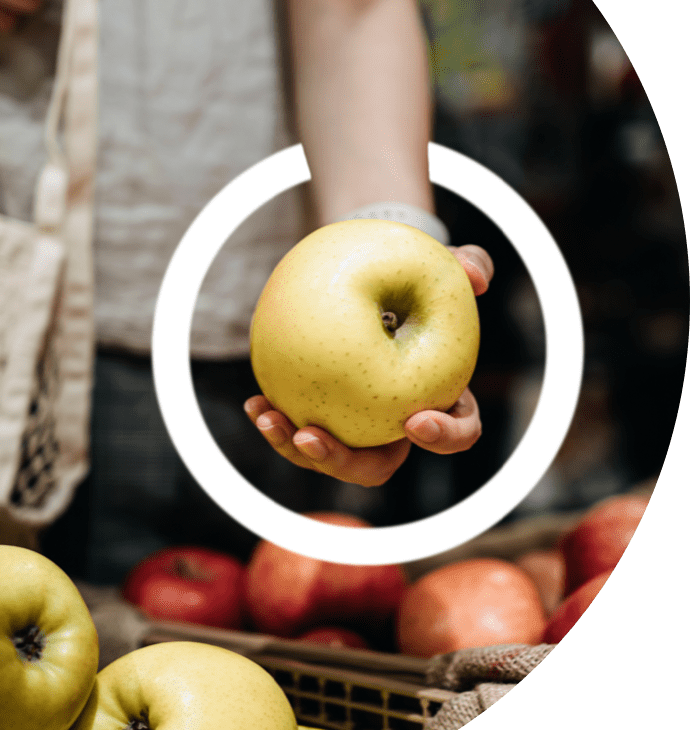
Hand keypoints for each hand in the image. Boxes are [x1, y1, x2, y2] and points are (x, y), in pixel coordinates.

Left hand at [245, 243, 493, 486]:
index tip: (414, 421)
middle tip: (311, 437)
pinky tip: (254, 404)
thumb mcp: (449, 264)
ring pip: (328, 456)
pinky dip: (274, 421)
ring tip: (269, 419)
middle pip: (376, 465)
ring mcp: (356, 425)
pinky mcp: (321, 413)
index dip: (441, 437)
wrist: (376, 279)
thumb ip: (468, 265)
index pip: (455, 432)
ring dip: (294, 447)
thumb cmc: (419, 277)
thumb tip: (476, 275)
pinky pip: (297, 428)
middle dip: (342, 462)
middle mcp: (397, 424)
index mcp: (442, 400)